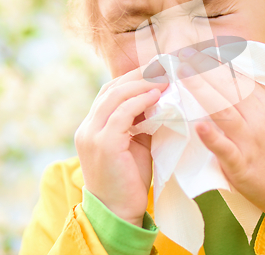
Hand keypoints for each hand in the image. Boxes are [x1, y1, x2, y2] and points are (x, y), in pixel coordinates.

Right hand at [75, 67, 168, 226]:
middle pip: (112, 89)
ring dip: (142, 84)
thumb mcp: (136, 143)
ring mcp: (93, 135)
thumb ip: (142, 121)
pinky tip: (156, 95)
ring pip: (115, 97)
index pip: (110, 92)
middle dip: (139, 75)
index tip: (156, 69)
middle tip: (163, 67)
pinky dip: (140, 101)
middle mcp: (88, 127)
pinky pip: (122, 113)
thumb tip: (162, 98)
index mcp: (93, 126)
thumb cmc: (130, 178)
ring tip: (164, 78)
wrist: (118, 211)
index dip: (132, 78)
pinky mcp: (104, 144)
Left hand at [176, 47, 264, 226]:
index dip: (218, 63)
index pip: (240, 79)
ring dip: (202, 90)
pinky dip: (212, 138)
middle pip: (228, 88)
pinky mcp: (243, 166)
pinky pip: (225, 150)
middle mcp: (259, 119)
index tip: (201, 50)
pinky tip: (198, 126)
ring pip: (224, 111)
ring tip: (183, 74)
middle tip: (183, 54)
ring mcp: (250, 142)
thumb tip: (243, 83)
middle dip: (205, 69)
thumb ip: (261, 103)